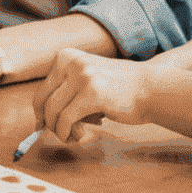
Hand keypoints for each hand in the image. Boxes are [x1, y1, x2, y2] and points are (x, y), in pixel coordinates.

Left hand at [32, 48, 156, 142]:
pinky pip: (66, 119)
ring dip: (60, 130)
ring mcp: (81, 76)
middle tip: (62, 135)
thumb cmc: (118, 90)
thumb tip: (41, 120)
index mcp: (65, 56)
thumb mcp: (87, 81)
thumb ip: (66, 94)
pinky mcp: (92, 93)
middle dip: (49, 123)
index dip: (41, 112)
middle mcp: (70, 62)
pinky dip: (67, 132)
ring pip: (53, 111)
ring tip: (76, 135)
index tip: (45, 127)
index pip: (43, 90)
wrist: (150, 89)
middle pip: (43, 101)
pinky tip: (78, 136)